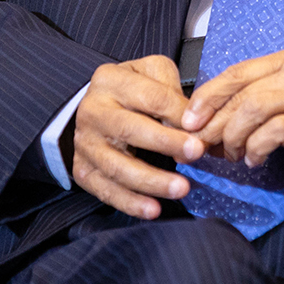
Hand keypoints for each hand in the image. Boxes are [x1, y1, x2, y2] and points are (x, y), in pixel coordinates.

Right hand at [71, 55, 206, 218]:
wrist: (95, 108)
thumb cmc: (132, 90)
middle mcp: (92, 111)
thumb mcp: (151, 73)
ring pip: (117, 166)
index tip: (200, 129)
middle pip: (129, 129)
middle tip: (195, 153)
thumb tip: (190, 120)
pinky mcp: (84, 170)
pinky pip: (106, 190)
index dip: (177, 113)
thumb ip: (172, 89)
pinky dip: (130, 202)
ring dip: (151, 180)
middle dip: (165, 143)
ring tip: (180, 188)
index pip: (150, 96)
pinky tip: (153, 209)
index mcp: (110, 80)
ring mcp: (86, 143)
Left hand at [181, 46, 283, 176]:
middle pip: (243, 92)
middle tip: (203, 145)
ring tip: (233, 155)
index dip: (208, 96)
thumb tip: (204, 121)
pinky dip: (257, 147)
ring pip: (255, 108)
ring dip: (234, 136)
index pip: (237, 72)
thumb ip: (251, 102)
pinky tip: (255, 159)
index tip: (190, 119)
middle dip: (215, 123)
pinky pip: (276, 131)